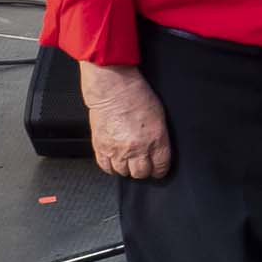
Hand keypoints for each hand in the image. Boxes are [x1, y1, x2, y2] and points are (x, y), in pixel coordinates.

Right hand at [81, 63, 171, 179]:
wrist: (113, 88)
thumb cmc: (137, 96)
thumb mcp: (159, 117)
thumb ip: (160, 138)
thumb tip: (159, 151)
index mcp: (155, 140)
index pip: (160, 167)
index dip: (160, 170)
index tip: (158, 169)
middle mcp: (137, 148)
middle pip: (141, 173)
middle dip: (144, 170)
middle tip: (143, 163)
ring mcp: (117, 150)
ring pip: (123, 172)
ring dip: (127, 168)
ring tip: (128, 160)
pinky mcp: (101, 147)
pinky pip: (106, 167)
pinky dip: (111, 166)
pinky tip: (115, 161)